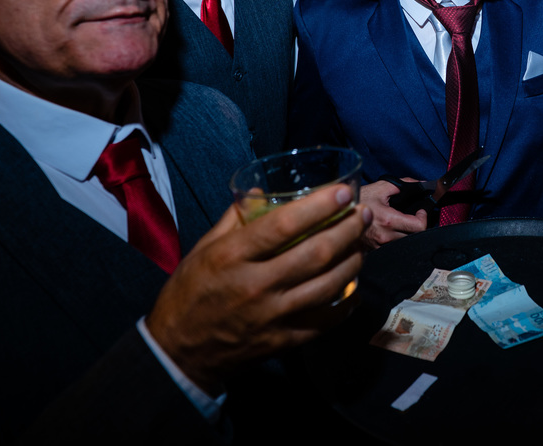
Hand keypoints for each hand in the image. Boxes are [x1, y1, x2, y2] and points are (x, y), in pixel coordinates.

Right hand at [146, 183, 368, 393]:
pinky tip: (354, 288)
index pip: (282, 225)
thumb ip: (233, 219)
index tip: (343, 192)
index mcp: (231, 257)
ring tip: (361, 245)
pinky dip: (345, 303)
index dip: (318, 207)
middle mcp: (255, 285)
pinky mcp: (283, 341)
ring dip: (352, 262)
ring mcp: (272, 316)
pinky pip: (325, 321)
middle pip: (314, 253)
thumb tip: (262, 190)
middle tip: (363, 213)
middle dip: (347, 230)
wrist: (179, 352)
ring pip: (327, 286)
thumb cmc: (189, 293)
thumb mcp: (202, 249)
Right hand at [358, 179, 428, 248]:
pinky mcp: (374, 252)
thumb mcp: (380, 187)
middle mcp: (385, 237)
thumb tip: (420, 183)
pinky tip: (392, 231)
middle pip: (415, 238)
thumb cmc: (358, 200)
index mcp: (388, 221)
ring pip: (405, 245)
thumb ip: (402, 184)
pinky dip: (396, 240)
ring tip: (403, 223)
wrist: (335, 214)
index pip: (419, 227)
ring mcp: (379, 247)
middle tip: (414, 217)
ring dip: (408, 235)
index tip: (420, 211)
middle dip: (418, 227)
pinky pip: (393, 249)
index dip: (424, 218)